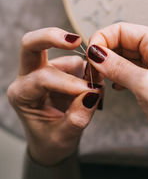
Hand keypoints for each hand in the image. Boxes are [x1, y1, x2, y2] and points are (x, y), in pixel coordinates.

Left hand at [7, 28, 101, 165]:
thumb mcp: (62, 137)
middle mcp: (28, 78)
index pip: (41, 78)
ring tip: (95, 87)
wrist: (52, 141)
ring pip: (63, 55)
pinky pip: (77, 62)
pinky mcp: (60, 68)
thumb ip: (77, 118)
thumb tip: (91, 94)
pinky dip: (88, 71)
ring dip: (83, 67)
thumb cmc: (50, 140)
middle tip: (75, 39)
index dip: (68, 83)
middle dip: (52, 37)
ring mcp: (44, 70)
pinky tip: (91, 86)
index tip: (90, 91)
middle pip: (31, 45)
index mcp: (21, 94)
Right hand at [87, 23, 147, 167]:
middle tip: (91, 70)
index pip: (122, 29)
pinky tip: (115, 86)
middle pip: (122, 42)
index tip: (89, 55)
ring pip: (124, 58)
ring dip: (109, 66)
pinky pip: (130, 72)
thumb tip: (95, 53)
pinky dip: (118, 77)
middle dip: (104, 54)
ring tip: (99, 78)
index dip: (102, 39)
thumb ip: (117, 67)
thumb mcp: (145, 85)